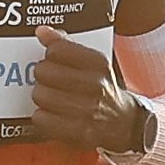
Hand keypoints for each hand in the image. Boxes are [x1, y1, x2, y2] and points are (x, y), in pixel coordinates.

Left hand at [27, 34, 149, 155]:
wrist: (124, 123)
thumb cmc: (103, 90)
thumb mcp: (92, 64)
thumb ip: (66, 45)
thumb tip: (42, 32)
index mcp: (98, 64)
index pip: (57, 50)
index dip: (51, 56)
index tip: (56, 61)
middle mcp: (95, 85)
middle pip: (44, 71)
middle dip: (43, 76)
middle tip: (52, 82)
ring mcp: (87, 110)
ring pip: (40, 95)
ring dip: (42, 97)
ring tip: (54, 99)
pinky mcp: (78, 132)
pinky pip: (41, 119)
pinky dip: (42, 117)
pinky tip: (54, 115)